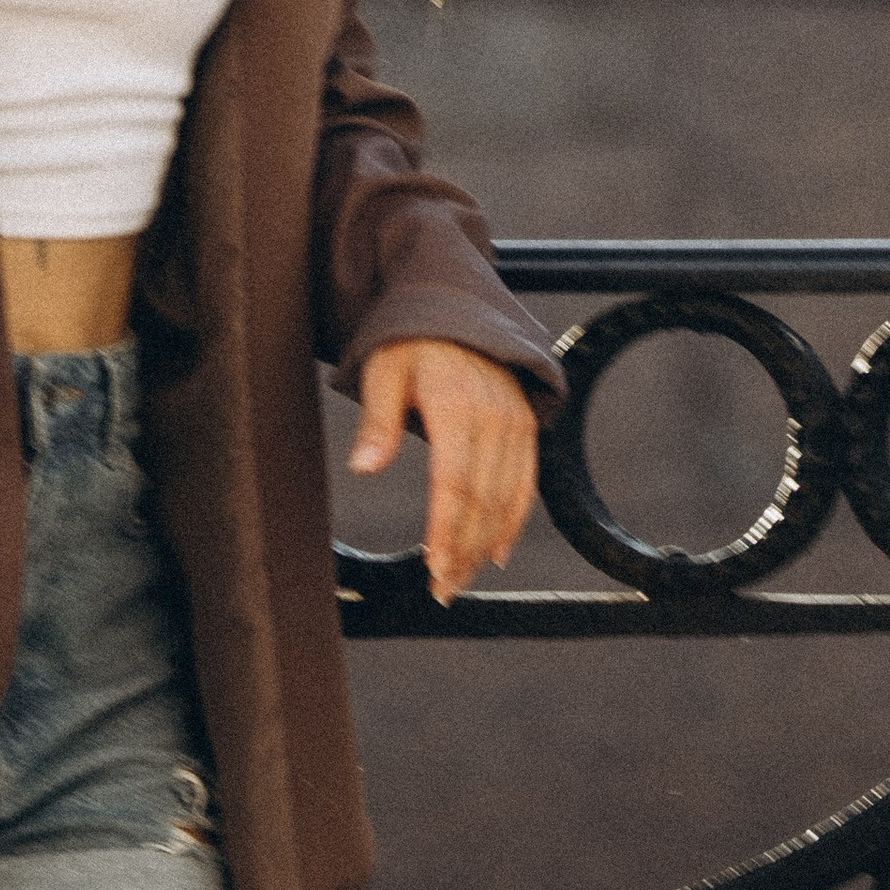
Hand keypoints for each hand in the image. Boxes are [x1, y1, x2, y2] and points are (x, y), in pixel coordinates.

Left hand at [349, 337, 536, 604]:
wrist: (453, 300)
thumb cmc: (409, 337)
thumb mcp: (383, 370)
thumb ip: (377, 421)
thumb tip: (363, 468)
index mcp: (456, 404)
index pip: (455, 483)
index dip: (447, 531)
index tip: (434, 569)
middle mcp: (493, 414)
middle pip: (483, 498)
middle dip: (465, 550)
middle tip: (443, 589)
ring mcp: (513, 419)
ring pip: (507, 496)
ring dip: (487, 543)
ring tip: (463, 577)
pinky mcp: (524, 422)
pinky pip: (527, 479)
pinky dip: (516, 518)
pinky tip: (498, 550)